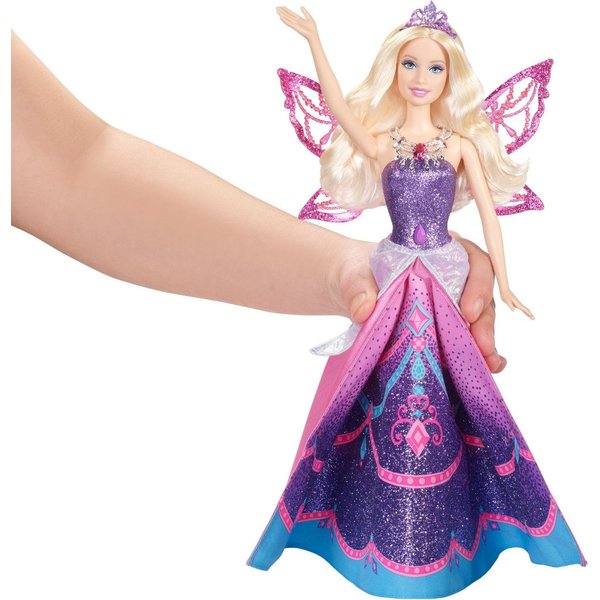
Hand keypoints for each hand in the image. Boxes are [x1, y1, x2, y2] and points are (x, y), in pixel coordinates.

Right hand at [276, 6, 317, 40]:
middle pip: (288, 15)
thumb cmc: (312, 28)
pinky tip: (281, 17)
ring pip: (287, 18)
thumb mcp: (309, 17)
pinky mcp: (295, 27)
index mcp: (299, 19)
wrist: (313, 34)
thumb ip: (305, 12)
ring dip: (282, 14)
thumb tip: (301, 6)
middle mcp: (296, 21)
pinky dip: (285, 20)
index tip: (282, 6)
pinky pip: (289, 23)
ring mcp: (295, 24)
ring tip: (277, 11)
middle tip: (276, 7)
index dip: (286, 9)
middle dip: (282, 11)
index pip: (291, 13)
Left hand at [330, 236, 505, 373]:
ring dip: (485, 341)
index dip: (478, 283)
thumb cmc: (357, 273)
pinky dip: (477, 353)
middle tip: (482, 346)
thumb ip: (357, 288)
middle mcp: (451, 276)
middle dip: (485, 321)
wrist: (350, 289)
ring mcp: (450, 302)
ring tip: (489, 363)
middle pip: (480, 294)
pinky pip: (466, 338)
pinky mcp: (443, 326)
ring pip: (479, 318)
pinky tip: (487, 369)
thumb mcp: (353, 275)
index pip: (472, 260)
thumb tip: (364, 310)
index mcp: (436, 252)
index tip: (468, 310)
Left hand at [500, 288, 533, 319]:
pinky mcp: (516, 303)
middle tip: (534, 319)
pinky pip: (522, 308)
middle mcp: (519, 303)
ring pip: (525, 309)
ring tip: (531, 317)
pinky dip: (525, 311)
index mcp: (517, 303)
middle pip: (526, 309)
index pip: (524, 309)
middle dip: (530, 314)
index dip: (527, 312)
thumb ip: (510, 305)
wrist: (505, 290)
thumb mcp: (506, 301)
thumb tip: (513, 310)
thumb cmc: (505, 295)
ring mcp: (518, 303)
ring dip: (528, 313)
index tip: (531, 315)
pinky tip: (525, 312)